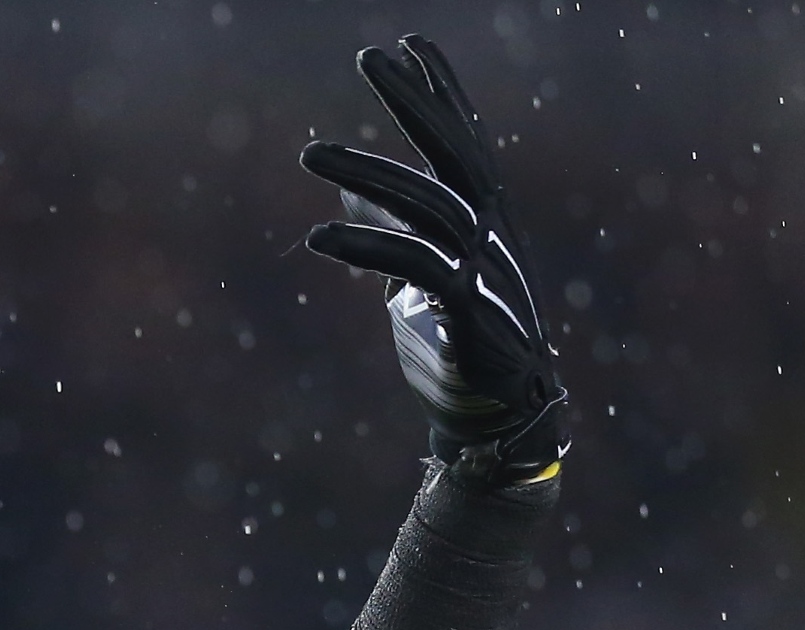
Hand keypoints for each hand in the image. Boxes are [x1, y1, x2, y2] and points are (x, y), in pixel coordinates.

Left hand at [300, 37, 568, 483]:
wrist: (496, 412)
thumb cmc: (457, 340)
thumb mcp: (422, 271)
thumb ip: (395, 227)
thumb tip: (351, 189)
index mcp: (486, 216)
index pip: (464, 137)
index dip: (440, 89)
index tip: (410, 43)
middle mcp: (493, 230)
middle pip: (453, 150)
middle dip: (414, 99)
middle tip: (369, 56)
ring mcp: (485, 267)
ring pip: (427, 203)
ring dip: (366, 171)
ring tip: (308, 152)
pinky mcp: (468, 309)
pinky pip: (414, 266)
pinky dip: (364, 248)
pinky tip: (317, 235)